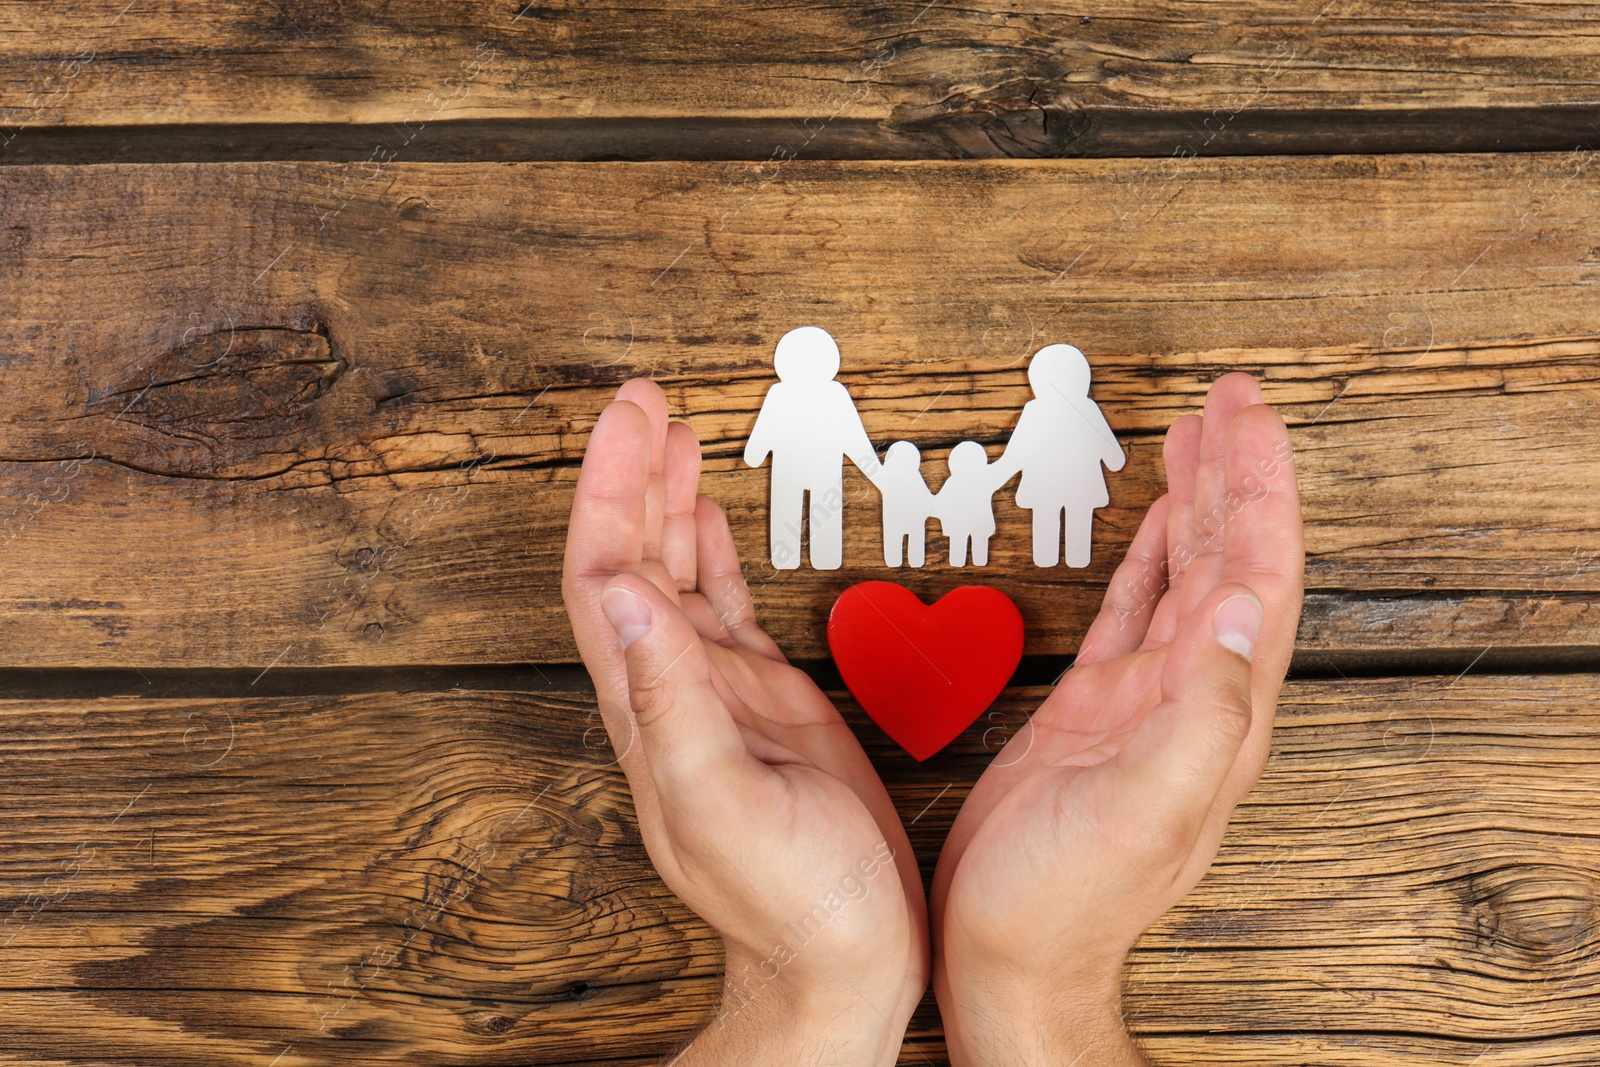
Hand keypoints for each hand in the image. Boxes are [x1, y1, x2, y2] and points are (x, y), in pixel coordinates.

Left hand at [562, 380, 928, 1064]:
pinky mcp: (764, 704)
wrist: (845, 963)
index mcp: (651, 707)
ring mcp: (716, 695)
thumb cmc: (794, 904)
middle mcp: (672, 691)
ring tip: (671, 431)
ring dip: (667, 501)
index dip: (605, 490)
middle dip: (631, 473)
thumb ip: (671, 696)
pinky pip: (723, 607)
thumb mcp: (728, 800)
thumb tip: (619, 587)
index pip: (603, 574)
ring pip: (675, 573)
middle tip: (645, 398)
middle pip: (630, 557)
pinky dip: (713, 552)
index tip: (627, 417)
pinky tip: (711, 515)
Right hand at [931, 373, 1303, 1064]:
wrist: (1008, 956)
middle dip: (1237, 473)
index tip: (1250, 417)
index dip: (1260, 492)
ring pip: (1187, 576)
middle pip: (1233, 561)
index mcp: (1215, 715)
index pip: (1257, 579)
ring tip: (1201, 436)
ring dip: (1200, 502)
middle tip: (1231, 398)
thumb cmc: (1064, 903)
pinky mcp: (1097, 710)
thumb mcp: (1141, 810)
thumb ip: (1203, 712)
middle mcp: (1194, 700)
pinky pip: (1136, 610)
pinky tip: (1157, 523)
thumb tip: (1243, 604)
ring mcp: (1146, 702)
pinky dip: (1152, 556)